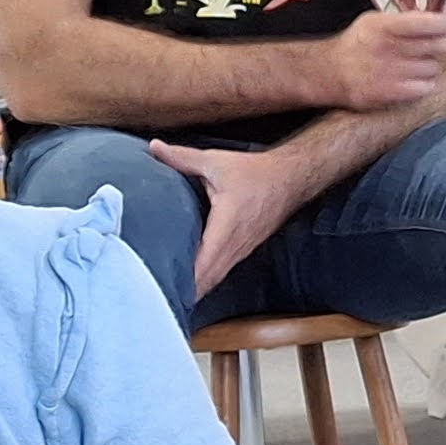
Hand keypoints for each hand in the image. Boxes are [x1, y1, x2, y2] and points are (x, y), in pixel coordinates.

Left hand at [147, 138, 313, 297]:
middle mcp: (235, 244)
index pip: (203, 263)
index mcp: (226, 225)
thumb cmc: (255, 172)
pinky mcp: (243, 249)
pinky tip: (190, 281)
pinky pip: (222, 271)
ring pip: (215, 279)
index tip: (162, 287)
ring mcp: (241, 250)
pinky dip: (205, 279)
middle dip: (183, 291)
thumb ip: (182, 158)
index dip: (184, 279)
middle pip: (207, 280)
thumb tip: (154, 148)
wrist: (291, 179)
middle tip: (156, 296)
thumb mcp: (216, 162)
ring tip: (168, 294)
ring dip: (195, 288)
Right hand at [317, 6, 445, 118]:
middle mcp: (387, 49)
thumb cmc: (359, 43)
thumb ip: (408, 21)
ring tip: (415, 63)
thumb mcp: (376, 21)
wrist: (330, 72)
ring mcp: (388, 74)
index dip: (445, 23)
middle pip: (436, 46)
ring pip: (433, 69)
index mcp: (383, 26)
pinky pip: (424, 88)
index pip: (423, 23)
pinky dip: (424, 84)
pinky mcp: (389, 94)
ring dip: (432, 66)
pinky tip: (412, 79)